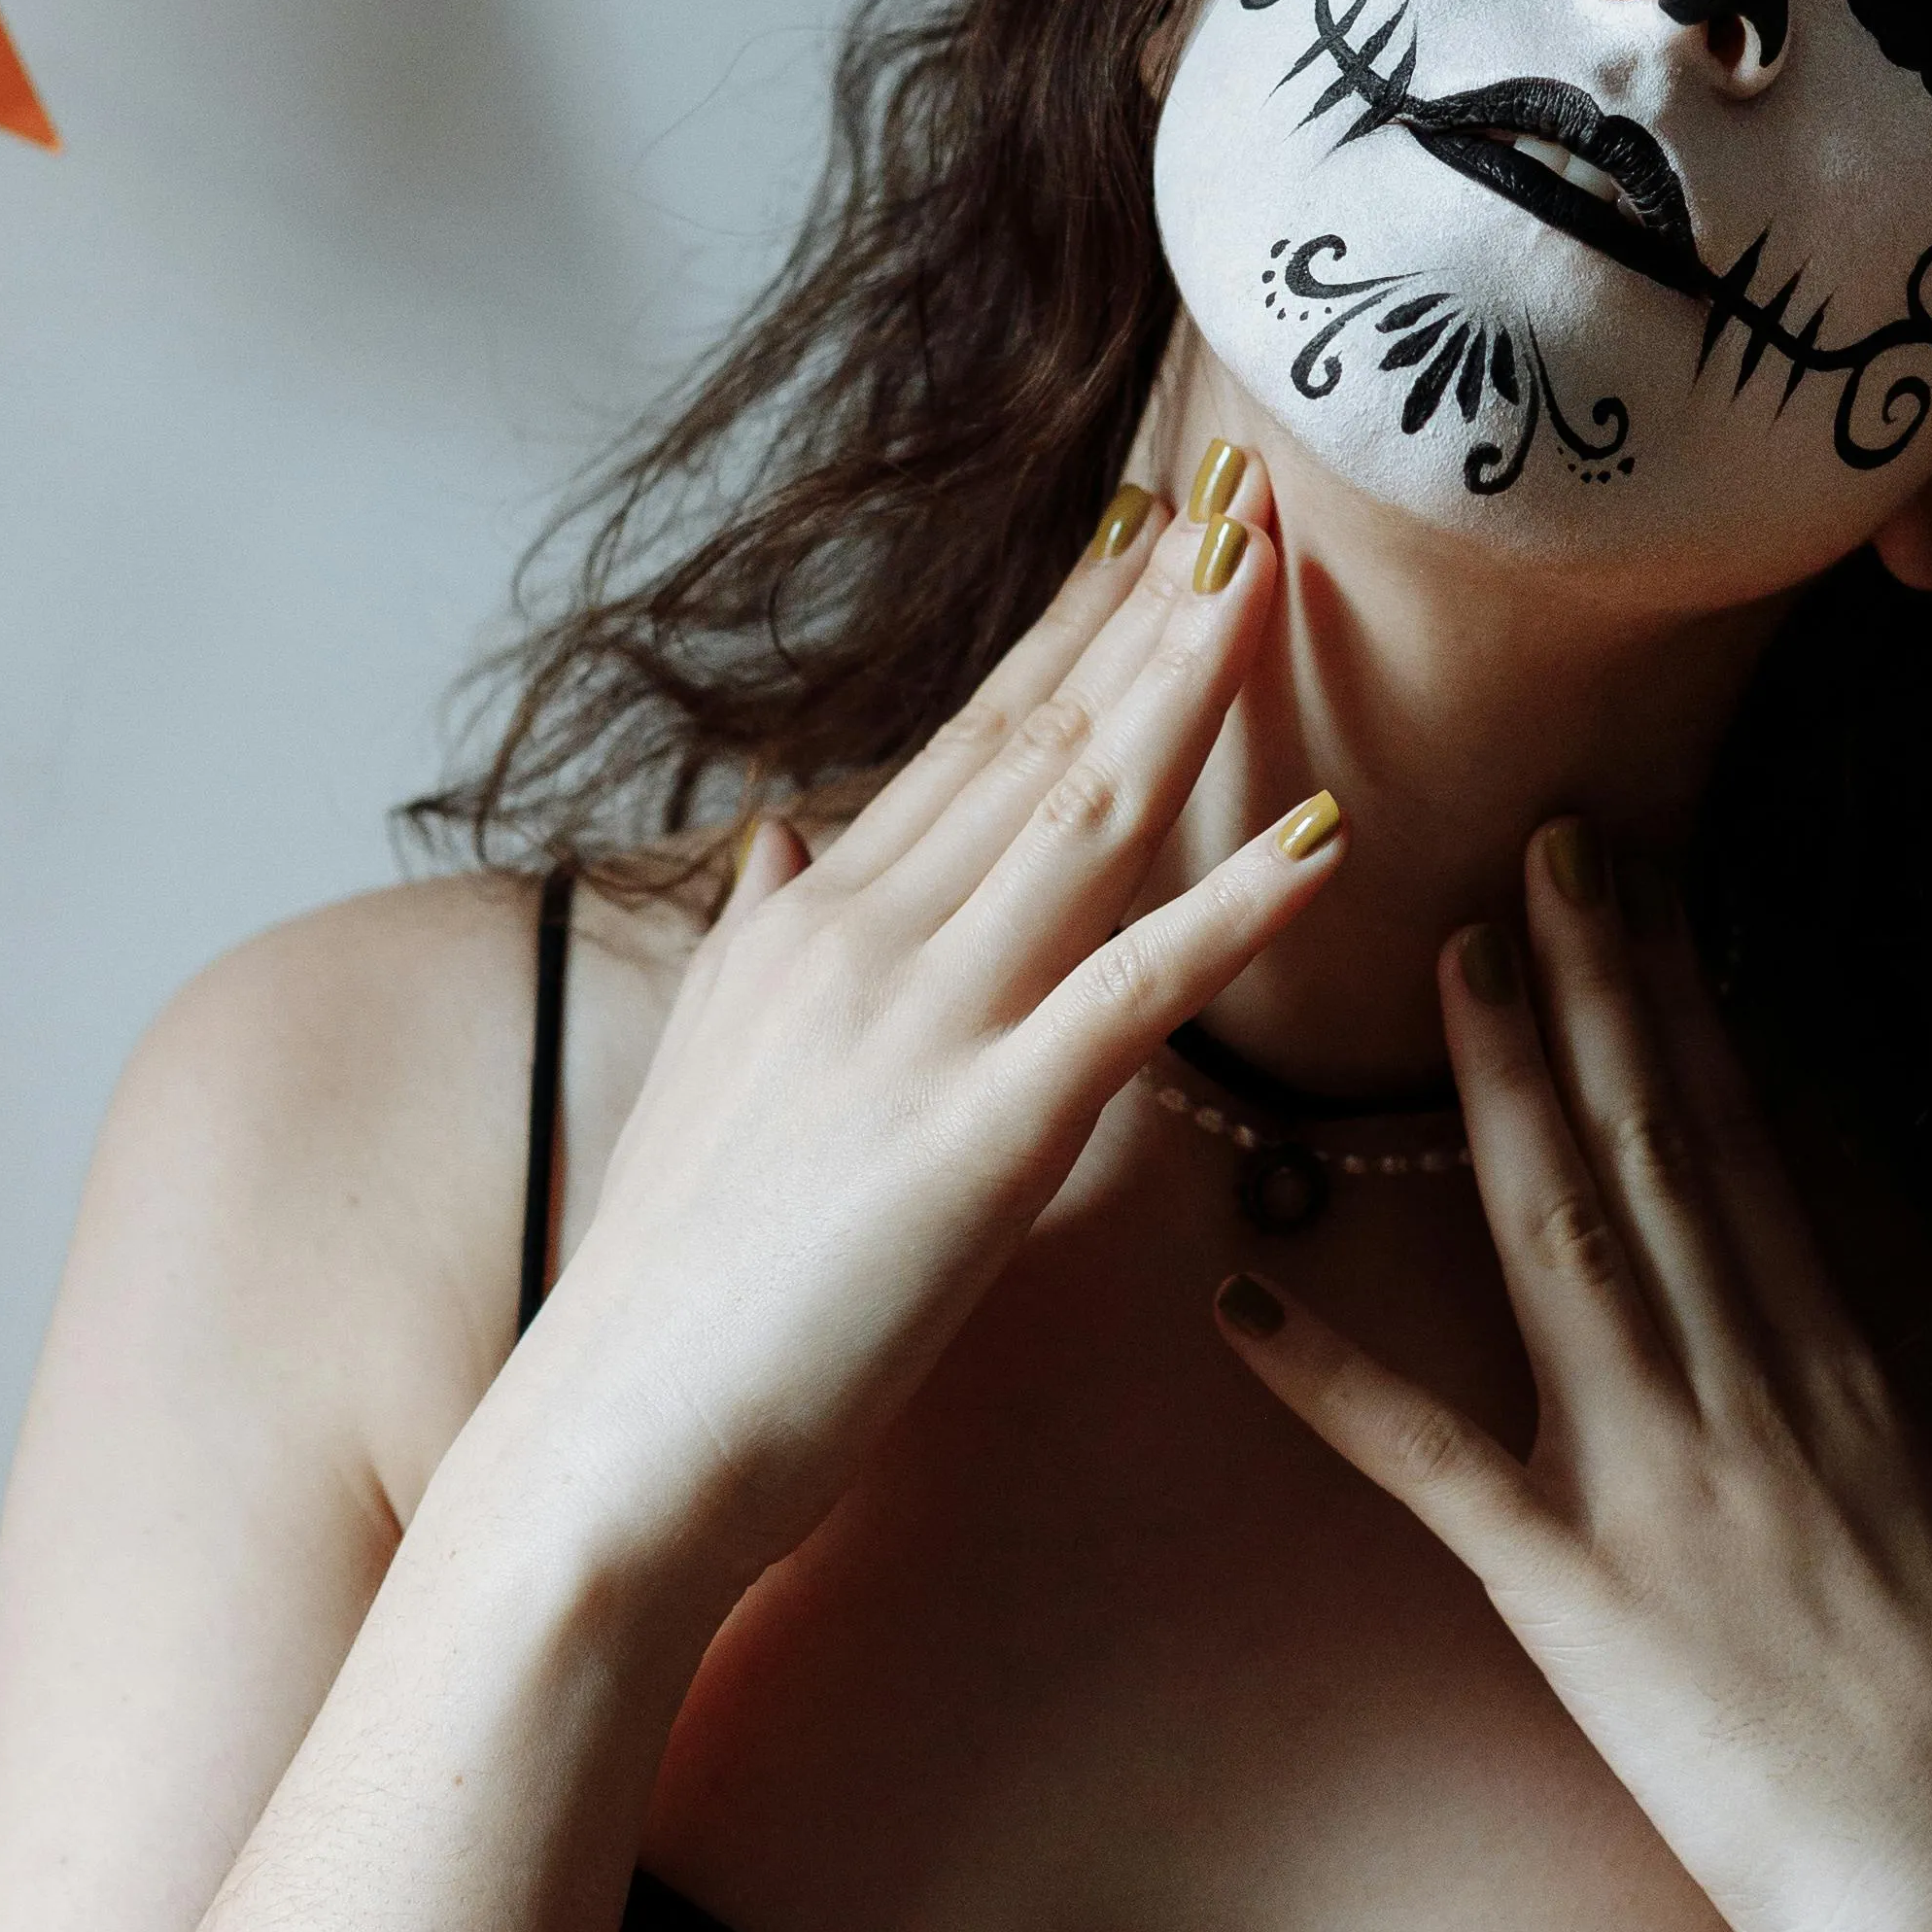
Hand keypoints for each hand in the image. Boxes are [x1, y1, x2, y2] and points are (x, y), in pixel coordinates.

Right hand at [486, 466, 1337, 1615]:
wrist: (606, 1453)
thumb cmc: (675, 1300)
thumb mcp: (716, 1077)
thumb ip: (760, 944)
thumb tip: (786, 832)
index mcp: (809, 924)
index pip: (970, 737)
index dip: (1072, 623)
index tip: (1152, 520)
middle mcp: (858, 934)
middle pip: (1042, 734)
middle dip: (1153, 602)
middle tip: (1252, 478)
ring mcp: (921, 1024)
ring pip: (1089, 811)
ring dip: (1196, 682)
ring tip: (1284, 569)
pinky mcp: (981, 1132)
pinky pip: (1130, 989)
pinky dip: (1234, 906)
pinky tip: (1326, 837)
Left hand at [1208, 828, 1931, 1931]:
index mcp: (1852, 1383)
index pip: (1750, 1152)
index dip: (1685, 1015)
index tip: (1646, 904)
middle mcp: (1750, 1395)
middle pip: (1651, 1150)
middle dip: (1588, 988)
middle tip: (1531, 849)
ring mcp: (1659, 1483)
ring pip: (1556, 1241)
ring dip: (1491, 1093)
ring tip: (1441, 959)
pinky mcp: (1575, 1592)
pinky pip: (1426, 1464)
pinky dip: (1324, 1378)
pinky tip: (1235, 1295)